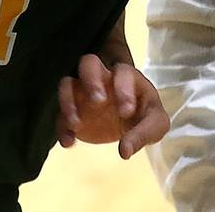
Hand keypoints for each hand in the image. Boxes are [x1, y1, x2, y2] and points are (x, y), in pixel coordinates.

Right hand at [55, 53, 169, 159]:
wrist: (129, 119)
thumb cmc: (143, 113)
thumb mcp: (155, 124)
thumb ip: (144, 134)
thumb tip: (124, 151)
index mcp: (126, 77)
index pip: (123, 72)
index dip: (123, 88)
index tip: (126, 112)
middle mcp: (101, 78)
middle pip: (88, 63)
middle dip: (91, 79)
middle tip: (97, 101)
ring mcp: (83, 92)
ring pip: (66, 83)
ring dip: (68, 101)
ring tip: (76, 125)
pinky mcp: (72, 110)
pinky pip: (59, 114)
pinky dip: (61, 127)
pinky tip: (68, 142)